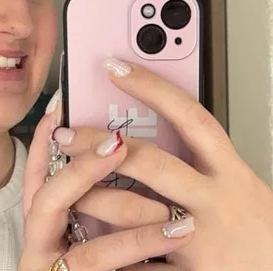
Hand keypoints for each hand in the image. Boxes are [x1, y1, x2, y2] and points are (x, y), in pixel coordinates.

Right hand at [20, 100, 193, 270]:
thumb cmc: (93, 266)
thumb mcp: (87, 228)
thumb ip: (92, 197)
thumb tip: (119, 146)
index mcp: (42, 218)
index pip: (37, 170)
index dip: (43, 137)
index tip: (60, 106)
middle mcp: (37, 237)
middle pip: (46, 192)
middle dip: (81, 164)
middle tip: (117, 142)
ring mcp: (45, 262)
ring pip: (70, 227)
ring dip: (117, 204)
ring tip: (165, 195)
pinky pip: (95, 261)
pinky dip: (134, 245)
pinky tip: (172, 234)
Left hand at [54, 58, 272, 269]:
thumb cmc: (259, 231)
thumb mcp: (239, 184)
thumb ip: (202, 159)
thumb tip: (151, 124)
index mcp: (230, 172)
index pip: (190, 117)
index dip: (151, 88)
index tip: (115, 67)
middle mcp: (217, 201)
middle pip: (151, 162)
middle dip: (100, 146)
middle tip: (65, 133)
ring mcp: (203, 241)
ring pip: (134, 213)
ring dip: (94, 199)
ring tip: (65, 186)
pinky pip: (141, 264)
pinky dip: (113, 252)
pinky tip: (88, 240)